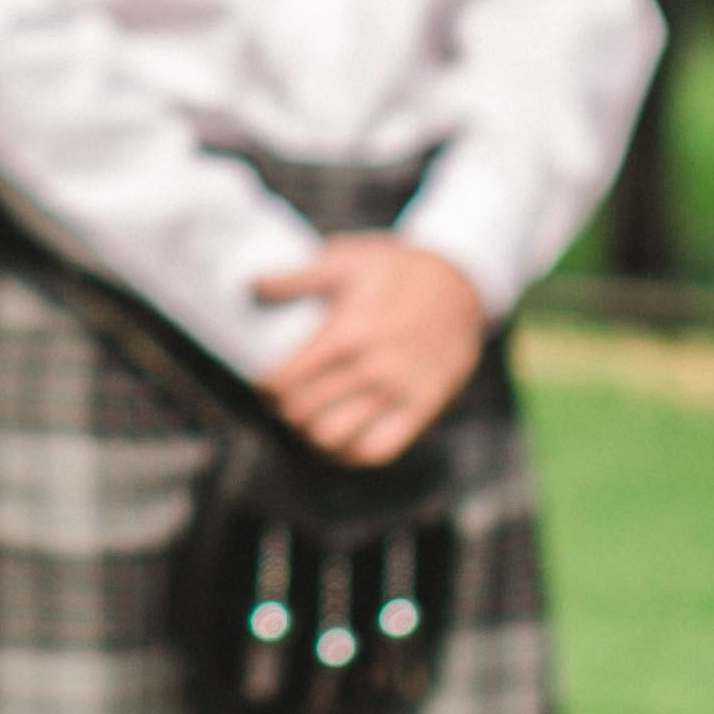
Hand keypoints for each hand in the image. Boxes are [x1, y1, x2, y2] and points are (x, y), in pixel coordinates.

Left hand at [255, 238, 492, 467]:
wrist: (461, 283)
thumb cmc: (396, 268)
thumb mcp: (347, 260)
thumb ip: (297, 277)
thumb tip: (252, 286)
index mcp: (347, 332)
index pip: (285, 382)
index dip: (265, 388)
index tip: (265, 383)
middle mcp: (372, 367)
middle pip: (303, 413)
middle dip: (285, 411)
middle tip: (284, 402)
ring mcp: (399, 391)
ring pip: (333, 438)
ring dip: (311, 434)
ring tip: (309, 420)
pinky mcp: (423, 406)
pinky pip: (377, 451)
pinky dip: (349, 453)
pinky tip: (339, 441)